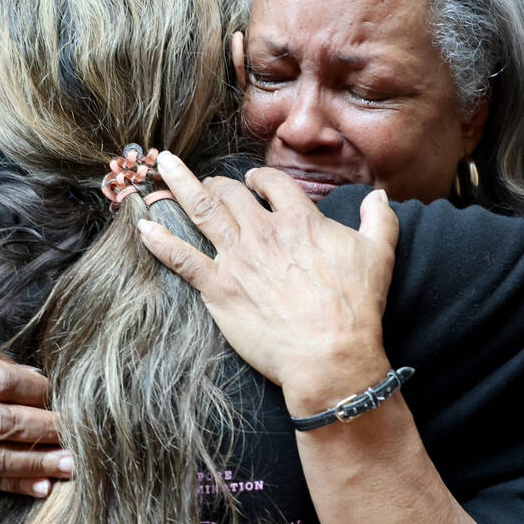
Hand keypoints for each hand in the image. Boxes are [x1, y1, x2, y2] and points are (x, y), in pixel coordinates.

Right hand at [0, 341, 71, 495]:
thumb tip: (34, 374)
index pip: (0, 382)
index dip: (36, 388)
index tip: (64, 391)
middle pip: (3, 422)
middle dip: (46, 426)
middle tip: (80, 429)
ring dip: (38, 462)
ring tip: (71, 463)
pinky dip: (18, 485)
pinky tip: (44, 486)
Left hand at [138, 153, 398, 412]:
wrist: (330, 355)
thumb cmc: (356, 308)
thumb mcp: (379, 255)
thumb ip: (380, 220)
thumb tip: (379, 196)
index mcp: (300, 220)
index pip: (272, 183)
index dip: (260, 180)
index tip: (253, 184)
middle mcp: (264, 232)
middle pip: (230, 192)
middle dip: (217, 183)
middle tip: (206, 183)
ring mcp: (238, 259)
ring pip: (202, 210)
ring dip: (179, 186)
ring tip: (162, 169)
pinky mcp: (219, 289)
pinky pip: (182, 258)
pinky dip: (160, 241)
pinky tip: (143, 227)